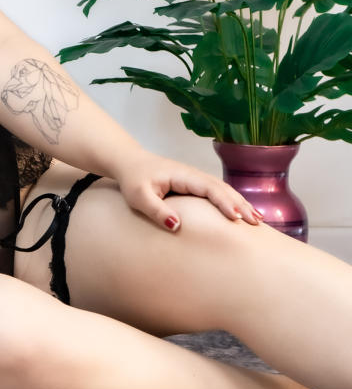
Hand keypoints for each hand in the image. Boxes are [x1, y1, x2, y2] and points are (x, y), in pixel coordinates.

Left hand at [115, 150, 264, 232]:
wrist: (130, 163)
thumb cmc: (133, 179)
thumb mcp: (138, 196)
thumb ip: (156, 210)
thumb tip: (176, 225)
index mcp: (182, 175)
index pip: (208, 188)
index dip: (223, 201)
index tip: (236, 217)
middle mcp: (193, 175)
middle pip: (221, 188)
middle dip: (239, 203)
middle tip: (255, 222)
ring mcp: (195, 179)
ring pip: (223, 189)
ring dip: (240, 203)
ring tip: (257, 220)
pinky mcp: (195, 185)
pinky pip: (217, 193)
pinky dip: (232, 201)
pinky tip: (243, 213)